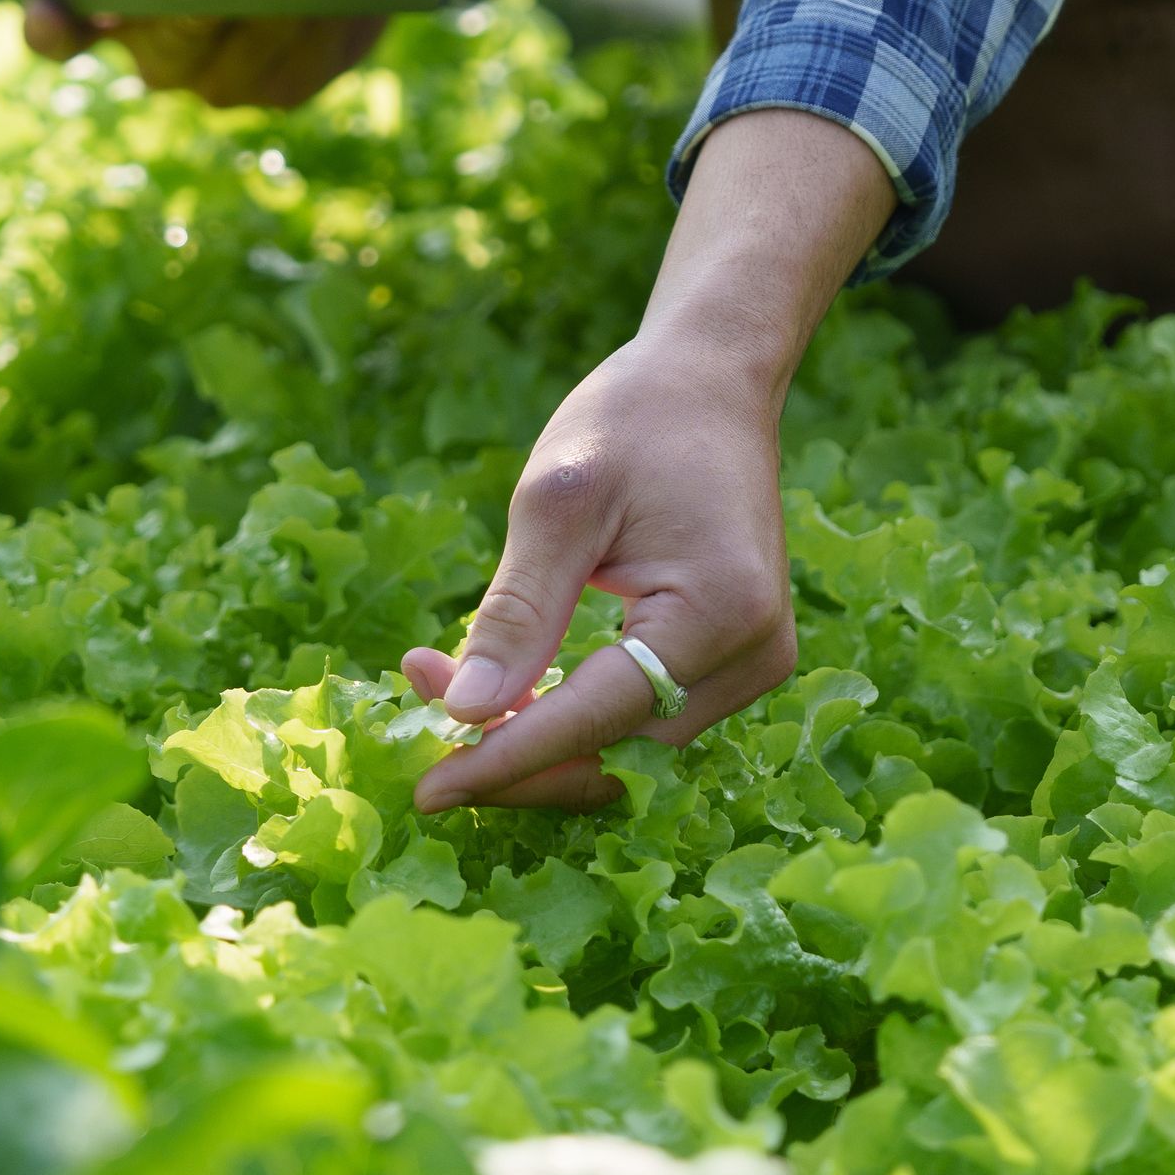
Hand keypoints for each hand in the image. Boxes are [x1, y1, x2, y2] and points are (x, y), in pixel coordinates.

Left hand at [408, 109, 898, 812]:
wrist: (711, 381)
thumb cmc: (632, 421)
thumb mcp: (556, 503)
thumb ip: (516, 614)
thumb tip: (465, 716)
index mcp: (720, 610)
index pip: (597, 718)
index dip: (507, 759)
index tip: (427, 793)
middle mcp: (755, 655)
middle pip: (612, 744)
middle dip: (510, 740)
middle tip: (419, 688)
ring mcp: (754, 665)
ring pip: (622, 739)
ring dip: (535, 727)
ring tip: (446, 674)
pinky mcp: (736, 663)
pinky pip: (641, 712)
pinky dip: (571, 709)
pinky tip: (510, 680)